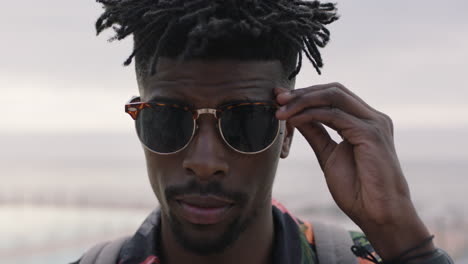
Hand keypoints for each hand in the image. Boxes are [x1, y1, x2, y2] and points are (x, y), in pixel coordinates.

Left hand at [275, 83, 433, 260]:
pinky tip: (293, 121)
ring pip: (334, 96)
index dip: (306, 93)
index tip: (280, 98)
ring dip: (303, 100)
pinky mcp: (370, 133)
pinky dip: (310, 115)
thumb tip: (296, 116)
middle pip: (334, 90)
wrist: (379, 214)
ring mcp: (374, 123)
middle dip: (303, 92)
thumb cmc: (358, 190)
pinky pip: (334, 115)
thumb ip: (316, 133)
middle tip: (277, 99)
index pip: (334, 95)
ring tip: (280, 110)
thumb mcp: (328, 155)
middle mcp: (372, 117)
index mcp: (365, 121)